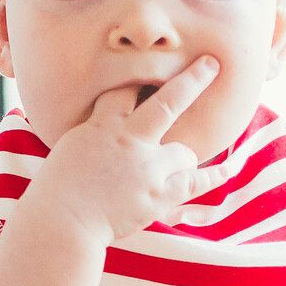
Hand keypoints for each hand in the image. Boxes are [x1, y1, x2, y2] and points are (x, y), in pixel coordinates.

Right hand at [32, 57, 229, 243]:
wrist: (61, 222)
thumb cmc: (55, 190)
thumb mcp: (70, 147)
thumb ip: (95, 133)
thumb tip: (105, 125)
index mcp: (103, 126)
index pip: (126, 91)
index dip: (139, 80)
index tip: (153, 71)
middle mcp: (130, 141)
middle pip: (168, 102)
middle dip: (192, 80)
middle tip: (211, 63)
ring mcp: (147, 169)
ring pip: (184, 153)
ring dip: (180, 160)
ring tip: (168, 171)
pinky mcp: (158, 195)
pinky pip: (196, 183)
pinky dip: (213, 177)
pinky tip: (229, 169)